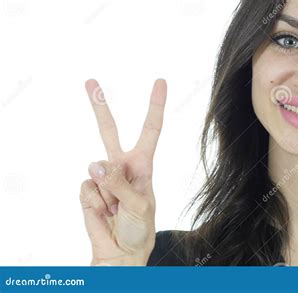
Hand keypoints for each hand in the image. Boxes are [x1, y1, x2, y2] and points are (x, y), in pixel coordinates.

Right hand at [79, 79, 166, 265]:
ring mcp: (102, 177)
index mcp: (142, 164)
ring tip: (115, 209)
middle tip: (90, 81)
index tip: (160, 81)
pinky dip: (94, 202)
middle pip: (109, 130)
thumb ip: (118, 183)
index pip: (150, 129)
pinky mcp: (88, 190)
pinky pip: (86, 187)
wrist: (121, 251)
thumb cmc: (140, 228)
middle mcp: (121, 166)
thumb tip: (95, 165)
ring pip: (96, 169)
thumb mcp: (140, 205)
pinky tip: (103, 211)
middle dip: (99, 106)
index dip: (155, 106)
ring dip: (106, 192)